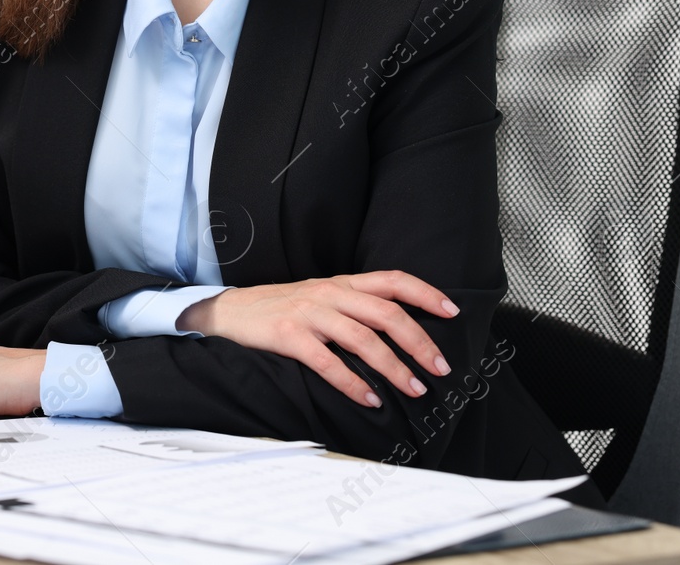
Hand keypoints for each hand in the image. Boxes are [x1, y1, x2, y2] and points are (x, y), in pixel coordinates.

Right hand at [176, 271, 459, 407]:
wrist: (227, 312)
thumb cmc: (278, 309)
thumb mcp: (318, 297)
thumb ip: (352, 306)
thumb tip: (396, 329)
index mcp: (341, 283)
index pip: (392, 280)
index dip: (425, 293)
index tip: (452, 313)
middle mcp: (329, 293)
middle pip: (386, 313)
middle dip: (419, 341)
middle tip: (439, 368)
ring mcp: (309, 313)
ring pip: (363, 339)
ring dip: (394, 367)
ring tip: (414, 389)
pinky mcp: (288, 335)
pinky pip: (329, 362)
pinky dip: (353, 383)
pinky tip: (370, 399)